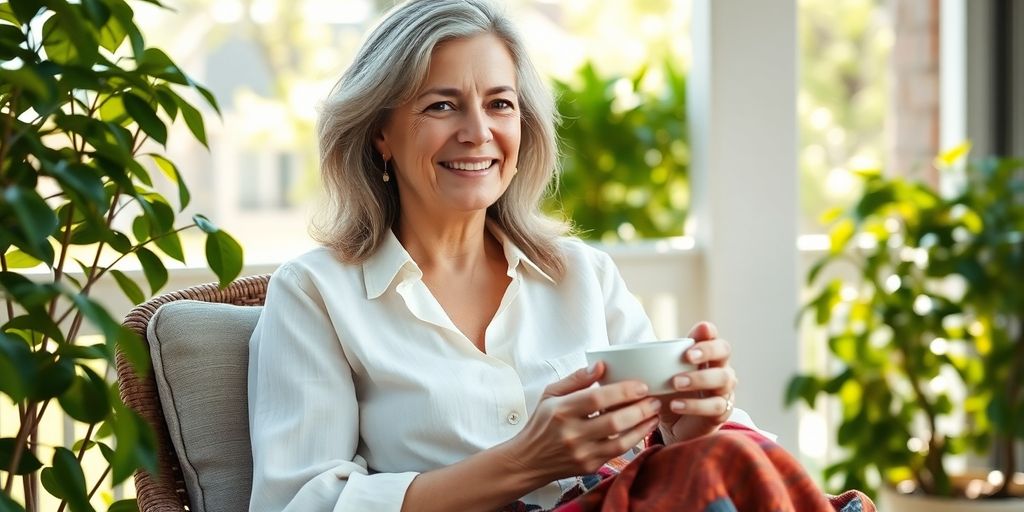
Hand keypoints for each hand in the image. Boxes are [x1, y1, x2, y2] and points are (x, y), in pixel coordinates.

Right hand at [499, 362, 660, 483]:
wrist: (528, 460)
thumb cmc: (542, 423)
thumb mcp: (551, 394)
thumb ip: (576, 379)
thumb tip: (600, 365)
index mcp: (561, 411)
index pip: (597, 399)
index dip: (623, 391)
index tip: (641, 385)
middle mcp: (572, 434)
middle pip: (614, 421)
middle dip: (640, 409)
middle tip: (654, 399)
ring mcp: (582, 453)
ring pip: (621, 440)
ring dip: (643, 426)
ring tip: (654, 413)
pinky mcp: (589, 467)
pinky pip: (618, 453)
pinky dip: (634, 440)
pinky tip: (643, 428)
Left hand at [657, 321, 736, 444]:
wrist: (673, 427)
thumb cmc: (668, 394)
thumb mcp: (659, 376)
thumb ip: (651, 362)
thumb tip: (625, 352)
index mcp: (706, 355)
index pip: (713, 334)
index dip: (708, 332)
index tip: (698, 330)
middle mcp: (720, 368)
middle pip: (724, 351)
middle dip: (707, 350)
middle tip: (687, 356)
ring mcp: (724, 390)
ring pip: (723, 378)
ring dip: (699, 379)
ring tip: (675, 383)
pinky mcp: (722, 412)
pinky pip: (715, 406)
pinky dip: (694, 405)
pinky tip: (676, 404)